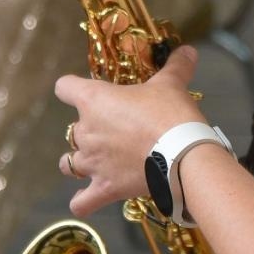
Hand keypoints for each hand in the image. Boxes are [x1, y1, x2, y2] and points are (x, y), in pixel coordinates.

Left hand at [55, 45, 206, 216]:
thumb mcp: (172, 84)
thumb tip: (188, 51)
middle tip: (116, 128)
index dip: (71, 87)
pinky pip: (82, 202)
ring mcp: (92, 163)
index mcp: (94, 100)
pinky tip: (88, 199)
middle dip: (90, 128)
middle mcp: (85, 132)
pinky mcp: (104, 188)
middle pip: (72, 129)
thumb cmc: (170, 113)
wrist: (182, 155)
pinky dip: (83, 202)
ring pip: (68, 164)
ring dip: (78, 162)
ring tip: (96, 161)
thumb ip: (176, 66)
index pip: (65, 88)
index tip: (83, 89)